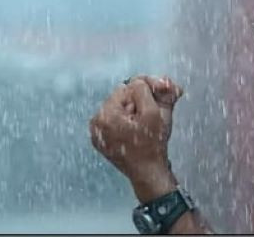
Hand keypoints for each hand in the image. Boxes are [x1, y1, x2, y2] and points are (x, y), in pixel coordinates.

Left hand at [90, 75, 183, 201]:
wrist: (150, 174)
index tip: (158, 100)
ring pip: (122, 110)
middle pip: (122, 99)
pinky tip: (139, 133)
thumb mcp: (154, 112)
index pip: (126, 88)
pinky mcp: (103, 141)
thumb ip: (147, 89)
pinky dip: (130, 123)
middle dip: (141, 102)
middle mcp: (96, 124)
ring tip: (146, 127)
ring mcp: (97, 134)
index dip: (145, 92)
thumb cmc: (152, 146)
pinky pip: (118, 122)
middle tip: (154, 114)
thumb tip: (142, 80)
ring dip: (136, 112)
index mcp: (104, 116)